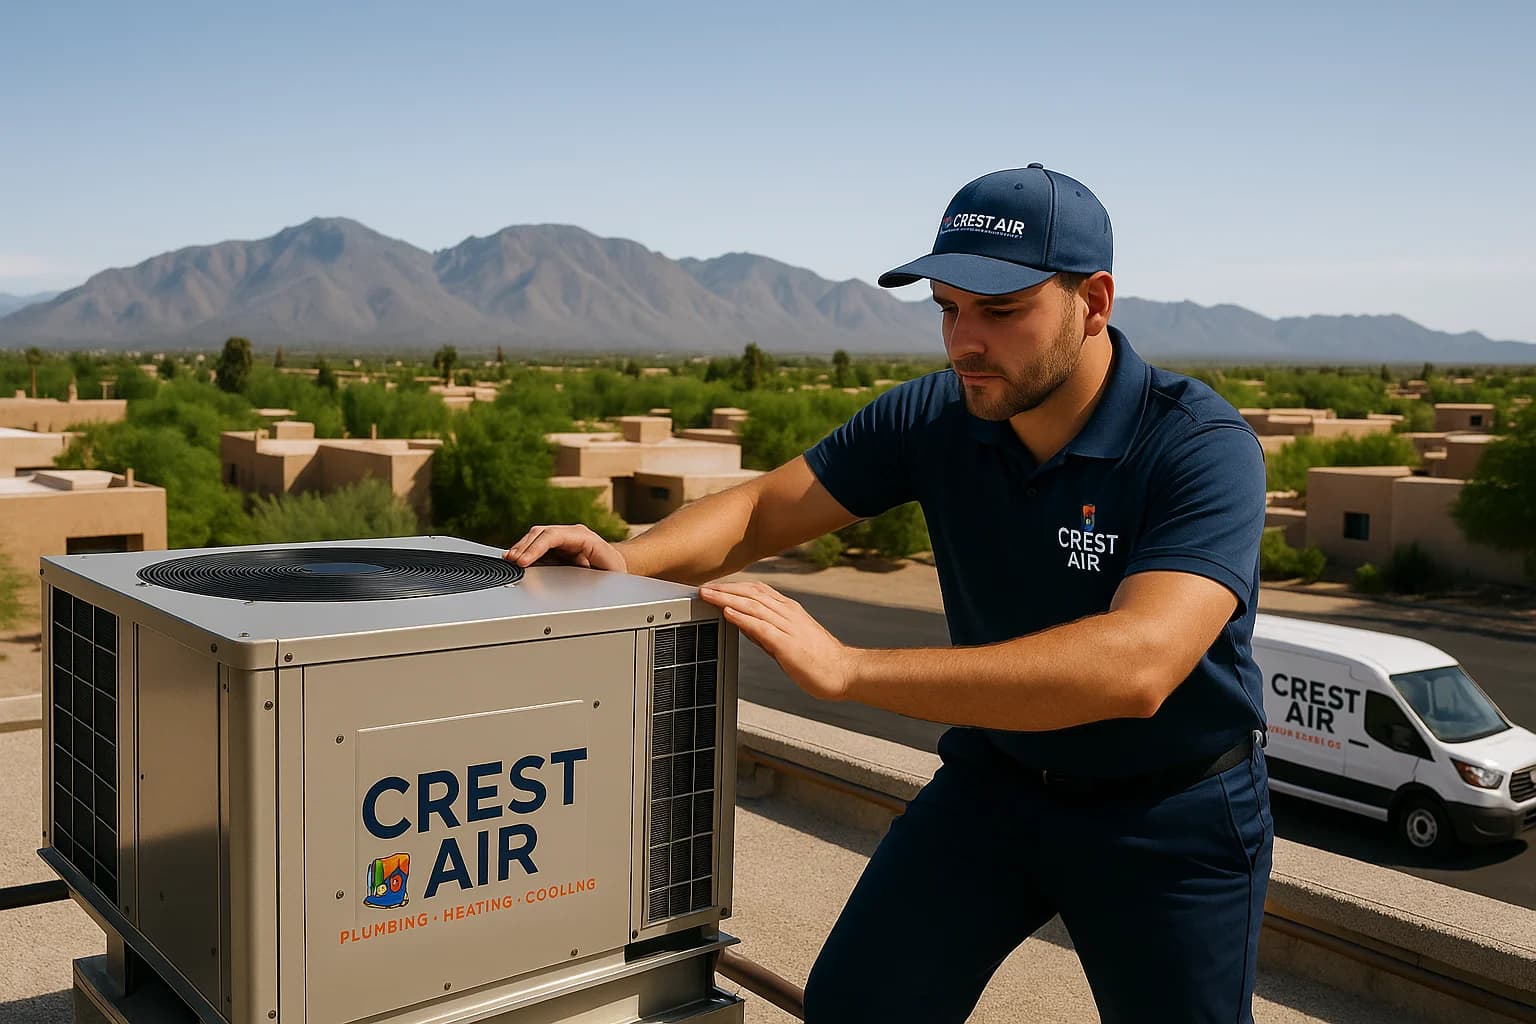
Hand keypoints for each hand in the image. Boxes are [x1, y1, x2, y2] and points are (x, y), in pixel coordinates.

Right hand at [504, 525, 626, 571]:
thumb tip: (575, 579)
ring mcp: (562, 538)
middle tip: (512, 561)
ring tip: (509, 559)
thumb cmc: (614, 571)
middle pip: (542, 533)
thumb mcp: (607, 574)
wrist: (616, 567)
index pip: (555, 536)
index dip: (536, 547)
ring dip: (521, 548)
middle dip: (524, 547)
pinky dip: (524, 551)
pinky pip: (536, 544)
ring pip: (536, 537)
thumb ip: (592, 575)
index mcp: (584, 537)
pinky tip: (514, 558)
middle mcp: (571, 534)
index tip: (523, 560)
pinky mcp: (555, 546)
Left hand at [698, 581, 856, 701]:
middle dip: (725, 589)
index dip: (734, 587)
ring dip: (727, 598)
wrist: (844, 672)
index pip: (758, 591)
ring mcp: (789, 627)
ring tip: (708, 596)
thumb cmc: (820, 659)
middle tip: (703, 589)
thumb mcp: (790, 639)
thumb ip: (767, 631)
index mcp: (790, 611)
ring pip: (753, 606)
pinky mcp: (788, 644)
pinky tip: (727, 613)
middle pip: (752, 594)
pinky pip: (761, 627)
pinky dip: (742, 618)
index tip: (715, 588)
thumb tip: (743, 623)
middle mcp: (789, 613)